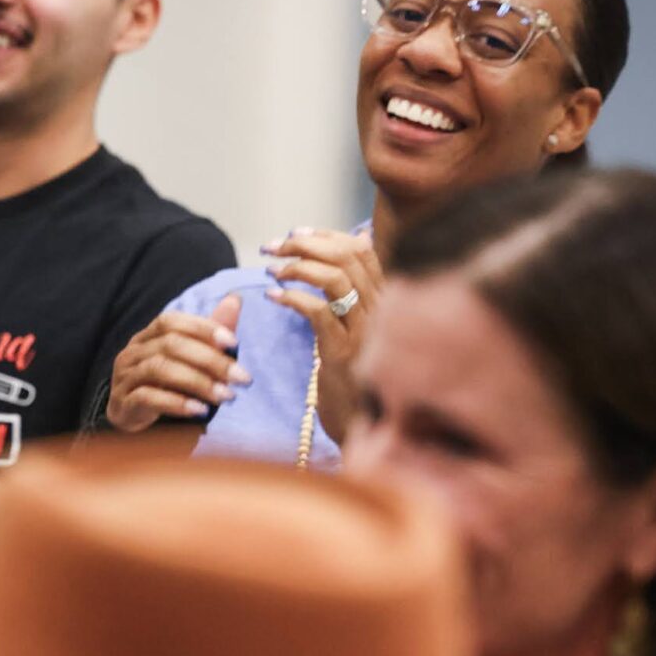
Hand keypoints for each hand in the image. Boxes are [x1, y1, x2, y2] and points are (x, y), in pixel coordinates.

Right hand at [105, 292, 245, 431]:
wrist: (132, 418)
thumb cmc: (165, 384)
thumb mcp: (189, 357)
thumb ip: (209, 332)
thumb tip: (235, 298)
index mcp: (147, 336)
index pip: (171, 322)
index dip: (202, 328)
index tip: (233, 343)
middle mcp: (132, 352)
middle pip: (169, 345)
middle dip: (210, 360)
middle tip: (240, 377)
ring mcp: (125, 378)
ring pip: (159, 369)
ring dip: (198, 382)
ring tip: (225, 396)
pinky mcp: (123, 404)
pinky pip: (147, 398)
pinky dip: (176, 403)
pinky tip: (200, 411)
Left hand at [256, 227, 379, 442]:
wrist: (359, 423)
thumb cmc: (353, 374)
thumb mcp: (357, 328)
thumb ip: (351, 295)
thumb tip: (345, 252)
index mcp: (385, 299)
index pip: (362, 249)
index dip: (327, 235)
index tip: (295, 233)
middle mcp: (381, 309)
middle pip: (348, 257)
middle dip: (305, 244)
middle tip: (272, 247)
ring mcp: (365, 331)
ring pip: (336, 278)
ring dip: (297, 267)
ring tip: (270, 270)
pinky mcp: (343, 353)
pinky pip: (319, 312)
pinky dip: (292, 298)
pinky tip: (273, 297)